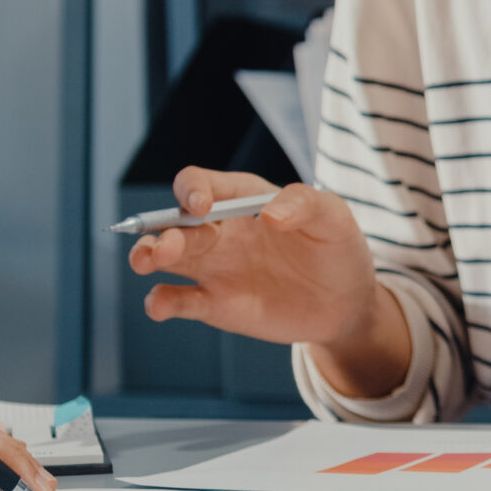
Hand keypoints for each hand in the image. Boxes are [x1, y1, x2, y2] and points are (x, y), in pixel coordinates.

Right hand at [128, 169, 412, 397]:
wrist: (346, 303)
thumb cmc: (337, 249)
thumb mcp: (334, 217)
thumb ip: (305, 204)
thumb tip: (268, 215)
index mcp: (241, 199)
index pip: (200, 185)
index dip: (192, 190)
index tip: (201, 206)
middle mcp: (219, 231)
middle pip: (175, 223)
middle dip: (161, 230)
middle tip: (165, 248)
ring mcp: (214, 268)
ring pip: (166, 258)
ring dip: (148, 256)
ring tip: (144, 262)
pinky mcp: (216, 304)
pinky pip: (179, 300)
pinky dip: (162, 302)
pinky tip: (159, 306)